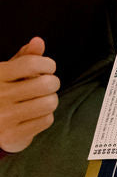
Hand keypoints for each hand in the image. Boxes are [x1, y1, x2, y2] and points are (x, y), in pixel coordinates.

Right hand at [0, 38, 59, 153]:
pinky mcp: (11, 135)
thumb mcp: (8, 72)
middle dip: (52, 83)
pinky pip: (47, 120)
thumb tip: (38, 41)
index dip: (48, 64)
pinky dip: (45, 116)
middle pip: (46, 84)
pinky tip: (34, 115)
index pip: (32, 64)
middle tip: (46, 86)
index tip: (48, 68)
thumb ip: (25, 57)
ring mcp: (3, 117)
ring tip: (41, 100)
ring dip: (50, 100)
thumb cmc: (3, 92)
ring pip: (49, 103)